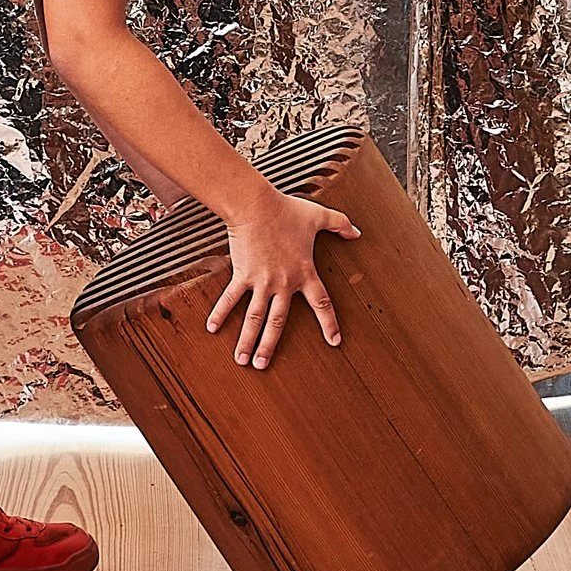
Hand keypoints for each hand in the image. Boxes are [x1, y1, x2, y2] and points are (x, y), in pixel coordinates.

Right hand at [205, 187, 356, 370]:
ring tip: (241, 360)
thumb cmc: (285, 209)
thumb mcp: (318, 216)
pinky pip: (231, 298)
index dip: (329, 323)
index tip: (334, 342)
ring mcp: (262, 281)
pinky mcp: (243, 274)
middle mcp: (283, 283)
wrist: (255, 204)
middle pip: (278, 322)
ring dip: (247, 340)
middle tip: (263, 365)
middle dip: (270, 346)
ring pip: (255, 318)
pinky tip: (212, 328)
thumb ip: (341, 224)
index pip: (322, 304)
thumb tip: (357, 232)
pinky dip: (221, 313)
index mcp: (305, 272)